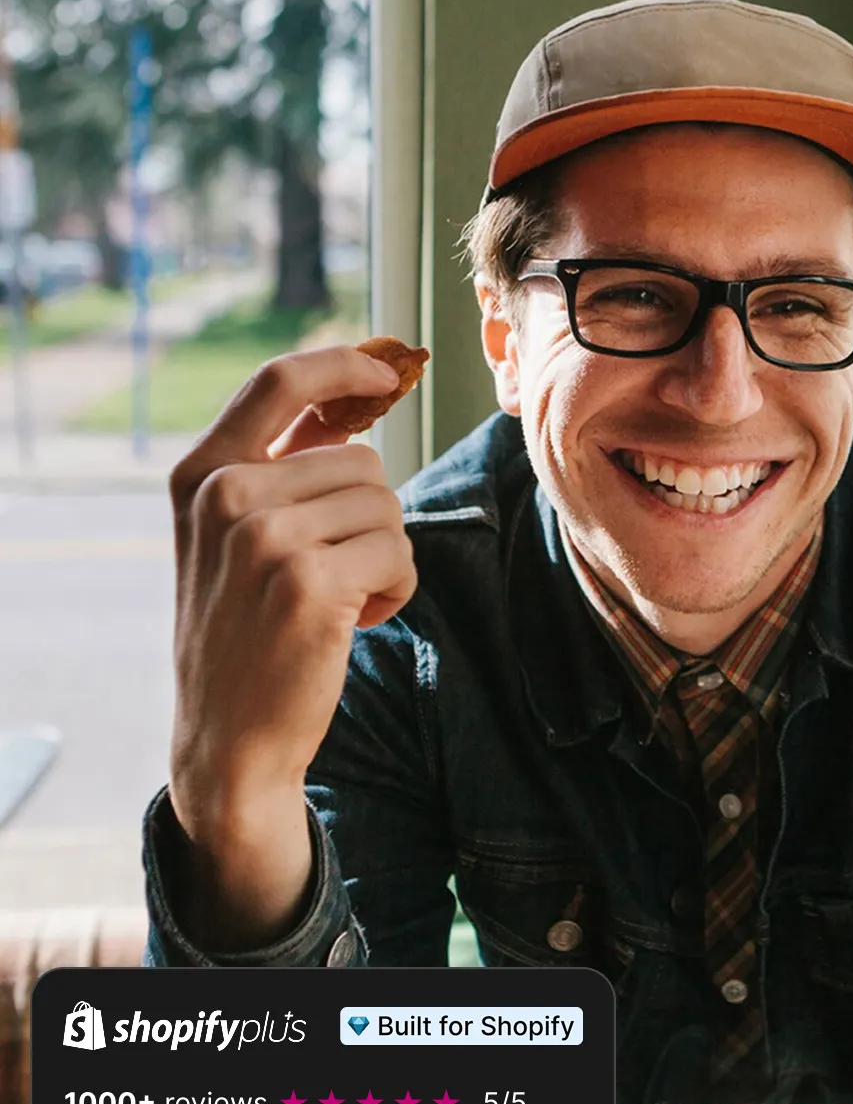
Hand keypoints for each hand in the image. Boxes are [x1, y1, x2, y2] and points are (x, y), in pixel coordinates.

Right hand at [166, 346, 412, 946]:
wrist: (229, 738)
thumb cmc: (247, 632)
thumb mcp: (236, 537)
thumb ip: (281, 468)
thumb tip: (354, 400)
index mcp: (201, 474)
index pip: (279, 382)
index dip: (342, 364)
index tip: (386, 367)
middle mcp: (226, 496)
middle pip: (361, 461)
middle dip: (370, 518)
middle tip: (332, 575)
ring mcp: (265, 539)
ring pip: (387, 508)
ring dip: (383, 557)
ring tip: (336, 601)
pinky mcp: (311, 584)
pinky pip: (399, 553)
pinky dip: (397, 589)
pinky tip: (355, 622)